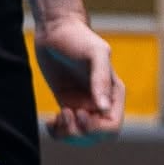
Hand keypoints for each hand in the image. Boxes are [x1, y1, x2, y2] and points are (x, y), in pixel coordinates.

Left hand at [35, 16, 125, 144]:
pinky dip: (58, 132)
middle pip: (96, 136)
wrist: (54, 28)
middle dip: (80, 133)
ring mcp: (83, 104)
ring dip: (68, 135)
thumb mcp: (94, 52)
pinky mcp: (67, 103)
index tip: (80, 114)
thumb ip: (101, 78)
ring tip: (57, 117)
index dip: (97, 129)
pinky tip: (49, 122)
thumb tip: (104, 108)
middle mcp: (101, 102)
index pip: (112, 126)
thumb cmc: (78, 36)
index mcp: (114, 93)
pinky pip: (66, 129)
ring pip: (81, 136)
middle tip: (65, 114)